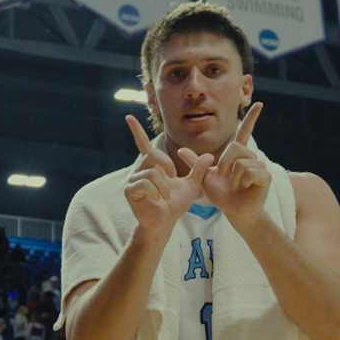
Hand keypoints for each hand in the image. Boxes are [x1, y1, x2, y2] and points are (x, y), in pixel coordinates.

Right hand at [121, 114, 211, 233]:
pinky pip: (146, 183)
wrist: (165, 223)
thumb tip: (210, 156)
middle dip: (168, 166)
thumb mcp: (191, 186)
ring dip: (164, 185)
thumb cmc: (174, 205)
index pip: (143, 144)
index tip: (129, 116)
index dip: (137, 130)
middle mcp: (140, 169)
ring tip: (165, 195)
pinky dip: (157, 191)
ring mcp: (133, 180)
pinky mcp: (130, 190)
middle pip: (153, 154)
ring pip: (152, 171)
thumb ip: (199, 170)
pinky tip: (158, 198)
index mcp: (152, 166)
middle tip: (172, 179)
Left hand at [199, 102, 270, 228]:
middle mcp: (250, 156)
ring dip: (232, 177)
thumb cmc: (222, 195)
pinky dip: (242, 182)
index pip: (245, 132)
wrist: (234, 212)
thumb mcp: (204, 178)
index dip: (251, 118)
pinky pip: (249, 172)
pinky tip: (244, 188)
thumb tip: (181, 150)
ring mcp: (259, 166)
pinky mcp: (264, 176)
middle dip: (224, 163)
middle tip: (222, 176)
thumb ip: (195, 163)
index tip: (259, 104)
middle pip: (235, 147)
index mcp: (238, 155)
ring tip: (235, 186)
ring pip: (241, 162)